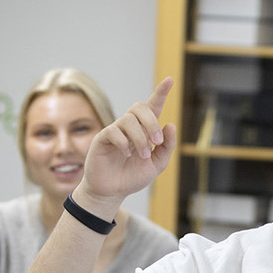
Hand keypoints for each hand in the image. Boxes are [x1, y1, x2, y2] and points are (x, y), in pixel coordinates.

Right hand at [76, 77, 178, 215]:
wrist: (113, 192)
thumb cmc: (132, 176)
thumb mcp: (157, 164)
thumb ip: (166, 147)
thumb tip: (170, 125)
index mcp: (144, 130)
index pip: (152, 106)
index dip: (160, 93)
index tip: (170, 80)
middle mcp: (129, 127)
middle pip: (140, 107)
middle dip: (152, 122)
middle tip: (156, 142)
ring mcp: (115, 131)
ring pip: (129, 120)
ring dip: (140, 138)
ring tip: (142, 156)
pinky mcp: (102, 138)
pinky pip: (114, 131)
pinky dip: (124, 143)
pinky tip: (127, 154)